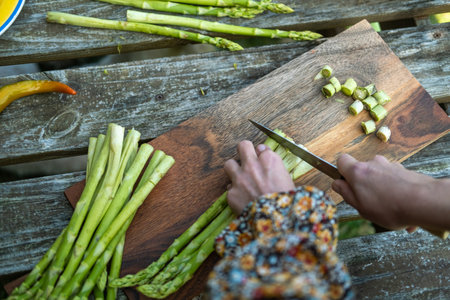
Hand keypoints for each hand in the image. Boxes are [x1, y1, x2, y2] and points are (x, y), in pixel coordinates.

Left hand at [224, 141, 294, 214]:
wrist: (276, 222)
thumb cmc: (287, 202)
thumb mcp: (288, 180)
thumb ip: (275, 165)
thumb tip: (264, 152)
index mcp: (270, 161)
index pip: (261, 148)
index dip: (261, 155)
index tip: (262, 160)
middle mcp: (252, 166)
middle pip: (242, 146)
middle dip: (244, 151)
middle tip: (246, 158)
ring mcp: (240, 179)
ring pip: (229, 164)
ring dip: (234, 170)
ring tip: (240, 178)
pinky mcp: (231, 193)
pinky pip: (229, 188)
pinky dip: (235, 192)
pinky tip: (242, 199)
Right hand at [332, 154, 449, 230]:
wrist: (424, 202)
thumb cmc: (390, 207)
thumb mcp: (360, 206)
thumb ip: (346, 193)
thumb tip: (337, 184)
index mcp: (358, 172)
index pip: (342, 161)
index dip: (341, 171)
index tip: (344, 183)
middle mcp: (373, 164)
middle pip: (363, 172)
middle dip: (365, 186)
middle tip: (370, 204)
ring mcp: (391, 166)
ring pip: (380, 178)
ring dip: (382, 191)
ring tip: (390, 210)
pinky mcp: (405, 171)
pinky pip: (395, 182)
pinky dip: (397, 193)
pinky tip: (404, 209)